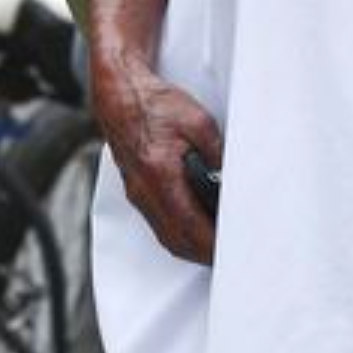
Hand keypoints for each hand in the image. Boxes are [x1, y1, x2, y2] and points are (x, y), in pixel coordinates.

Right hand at [92, 64, 222, 265]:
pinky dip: (180, 235)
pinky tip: (196, 232)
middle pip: (177, 241)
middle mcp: (145, 191)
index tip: (232, 250)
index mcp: (159, 175)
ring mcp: (138, 194)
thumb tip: (232, 179)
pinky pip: (159, 225)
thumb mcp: (199, 123)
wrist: (120, 96)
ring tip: (218, 249)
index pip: (189, 226)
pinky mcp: (137, 191)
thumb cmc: (154, 105)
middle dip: (205, 254)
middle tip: (231, 256)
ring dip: (192, 248)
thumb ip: (218, 153)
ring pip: (167, 237)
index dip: (212, 246)